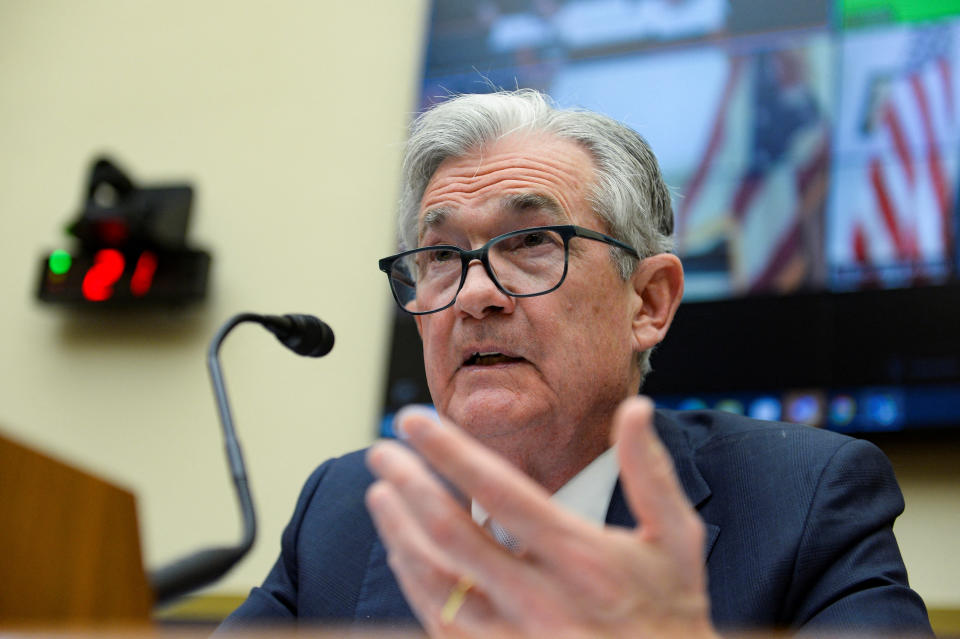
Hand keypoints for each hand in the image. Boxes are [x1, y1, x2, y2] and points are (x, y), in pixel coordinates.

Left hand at [364, 397, 717, 637]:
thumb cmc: (672, 614)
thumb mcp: (676, 540)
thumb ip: (650, 473)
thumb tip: (636, 408)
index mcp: (582, 559)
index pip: (499, 492)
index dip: (449, 451)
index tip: (414, 421)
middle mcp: (541, 600)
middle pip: (451, 534)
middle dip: (407, 484)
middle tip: (381, 452)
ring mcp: (514, 637)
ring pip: (433, 582)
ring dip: (398, 533)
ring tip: (381, 494)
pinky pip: (439, 621)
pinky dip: (413, 581)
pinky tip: (403, 553)